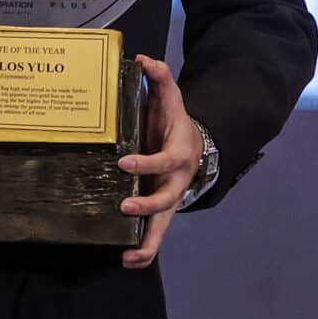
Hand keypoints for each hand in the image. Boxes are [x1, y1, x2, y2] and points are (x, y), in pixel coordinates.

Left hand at [116, 54, 200, 269]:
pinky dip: (144, 250)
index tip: (124, 162)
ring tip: (129, 255)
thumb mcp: (171, 99)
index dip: (146, 163)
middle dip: (147, 205)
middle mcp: (176, 182)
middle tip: (124, 206)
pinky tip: (125, 260)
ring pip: (164, 226)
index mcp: (179, 155)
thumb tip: (143, 59)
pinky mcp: (161, 212)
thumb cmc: (175, 123)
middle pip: (166, 199)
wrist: (193, 145)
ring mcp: (169, 199)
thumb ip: (161, 78)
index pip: (164, 161)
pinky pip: (156, 236)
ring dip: (148, 242)